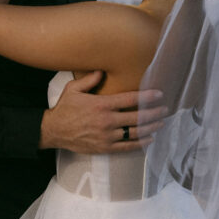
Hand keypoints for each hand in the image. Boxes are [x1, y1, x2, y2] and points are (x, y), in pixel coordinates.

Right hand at [39, 71, 167, 153]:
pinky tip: (150, 139)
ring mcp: (107, 136)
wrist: (54, 131)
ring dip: (151, 127)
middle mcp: (107, 121)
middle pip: (137, 117)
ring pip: (135, 132)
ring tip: (161, 123)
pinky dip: (141, 143)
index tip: (159, 95)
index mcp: (102, 105)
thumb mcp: (73, 89)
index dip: (147, 97)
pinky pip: (127, 147)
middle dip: (154, 112)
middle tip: (165, 109)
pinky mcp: (105, 148)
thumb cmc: (64, 108)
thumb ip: (90, 80)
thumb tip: (102, 71)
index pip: (130, 100)